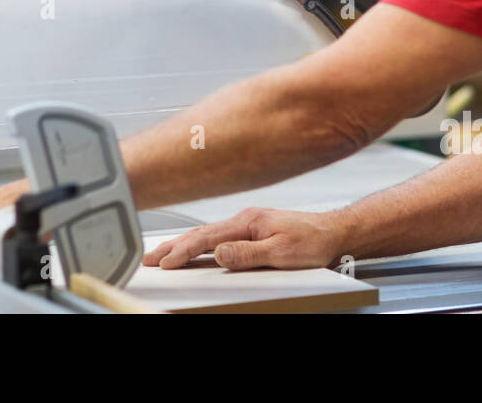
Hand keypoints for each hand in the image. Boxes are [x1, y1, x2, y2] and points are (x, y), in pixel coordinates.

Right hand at [142, 207, 349, 271]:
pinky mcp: (252, 229)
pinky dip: (198, 243)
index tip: (164, 262)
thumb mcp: (281, 253)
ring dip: (181, 244)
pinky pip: (216, 236)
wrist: (334, 232)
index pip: (206, 238)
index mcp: (247, 222)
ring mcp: (247, 223)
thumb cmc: (313, 242)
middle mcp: (244, 219)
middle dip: (171, 246)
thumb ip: (248, 253)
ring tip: (161, 254)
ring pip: (206, 234)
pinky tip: (192, 249)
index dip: (182, 251)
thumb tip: (218, 254)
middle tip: (148, 258)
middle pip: (199, 233)